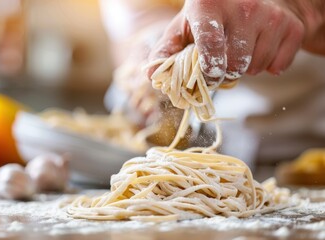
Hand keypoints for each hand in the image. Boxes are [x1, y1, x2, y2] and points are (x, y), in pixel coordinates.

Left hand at [146, 0, 323, 81]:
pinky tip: (259, 49)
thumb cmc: (212, 17)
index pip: (210, 45)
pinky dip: (267, 66)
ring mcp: (271, 15)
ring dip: (244, 69)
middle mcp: (243, 6)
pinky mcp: (292, 26)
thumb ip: (166, 51)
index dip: (207, 70)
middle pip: (233, 64)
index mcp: (209, 4)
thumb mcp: (185, 27)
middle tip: (221, 62)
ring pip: (255, 67)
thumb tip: (152, 75)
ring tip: (239, 51)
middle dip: (224, 71)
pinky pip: (277, 66)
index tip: (206, 75)